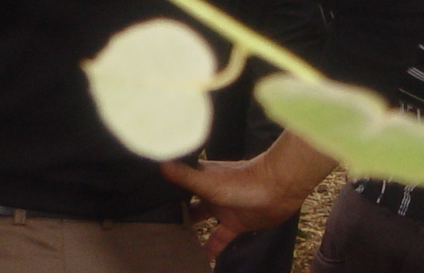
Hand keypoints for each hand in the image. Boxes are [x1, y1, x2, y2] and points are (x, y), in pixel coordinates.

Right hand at [163, 133, 333, 259]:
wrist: (278, 189)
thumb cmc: (243, 181)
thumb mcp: (208, 181)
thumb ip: (185, 176)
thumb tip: (160, 163)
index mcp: (203, 179)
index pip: (179, 184)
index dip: (165, 191)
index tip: (145, 200)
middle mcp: (210, 193)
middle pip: (188, 205)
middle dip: (175, 214)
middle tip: (153, 227)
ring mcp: (223, 209)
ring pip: (201, 222)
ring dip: (190, 232)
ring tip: (171, 244)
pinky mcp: (235, 224)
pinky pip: (219, 239)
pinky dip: (210, 249)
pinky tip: (199, 260)